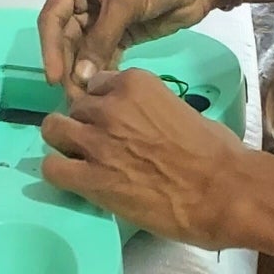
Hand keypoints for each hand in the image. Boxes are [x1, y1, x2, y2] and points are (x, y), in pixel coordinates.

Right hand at [37, 0, 231, 96]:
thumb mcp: (125, 2)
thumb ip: (100, 40)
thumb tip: (80, 78)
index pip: (53, 17)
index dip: (50, 49)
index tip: (54, 78)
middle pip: (66, 37)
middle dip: (68, 66)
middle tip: (72, 98)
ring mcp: (102, 17)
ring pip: (83, 50)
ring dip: (82, 73)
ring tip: (83, 101)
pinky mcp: (120, 33)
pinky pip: (103, 56)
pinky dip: (100, 72)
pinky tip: (100, 92)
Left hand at [40, 67, 249, 246]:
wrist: (221, 190)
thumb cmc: (215, 151)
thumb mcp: (179, 108)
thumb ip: (150, 108)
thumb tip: (143, 123)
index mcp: (134, 83)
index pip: (97, 84)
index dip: (102, 103)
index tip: (109, 118)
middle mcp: (109, 106)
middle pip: (74, 106)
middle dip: (83, 122)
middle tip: (97, 143)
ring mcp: (96, 142)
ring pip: (53, 130)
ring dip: (64, 142)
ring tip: (78, 158)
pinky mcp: (90, 178)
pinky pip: (52, 168)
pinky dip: (59, 172)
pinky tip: (74, 180)